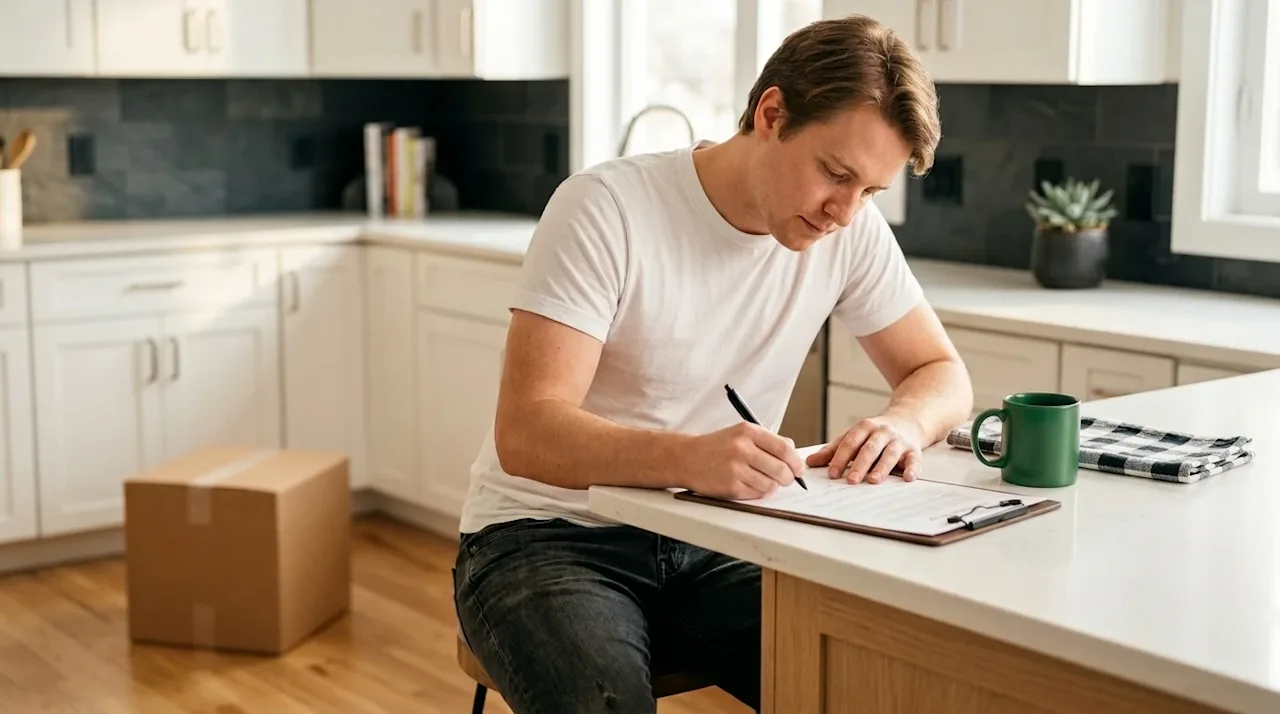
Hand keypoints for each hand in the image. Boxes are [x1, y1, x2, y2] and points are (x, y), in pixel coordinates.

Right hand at [683, 423, 805, 499]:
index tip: (798, 468)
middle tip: (787, 479)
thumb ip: (767, 440)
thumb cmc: (716, 446)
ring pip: (770, 484)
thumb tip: (793, 450)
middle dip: (789, 478)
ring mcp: (735, 469)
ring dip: (772, 486)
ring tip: (764, 481)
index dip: (796, 461)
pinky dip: (758, 492)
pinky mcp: (730, 486)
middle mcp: (742, 448)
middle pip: (781, 469)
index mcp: (747, 432)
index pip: (784, 448)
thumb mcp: (740, 433)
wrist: (686, 458)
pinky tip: (750, 484)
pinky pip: (756, 494)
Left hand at [806, 414, 925, 483]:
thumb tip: (810, 461)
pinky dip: (913, 469)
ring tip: (874, 481)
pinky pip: (914, 459)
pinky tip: (908, 478)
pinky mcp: (914, 450)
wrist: (907, 420)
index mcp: (864, 427)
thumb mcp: (853, 436)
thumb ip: (833, 449)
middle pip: (870, 448)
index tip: (832, 473)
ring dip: (882, 467)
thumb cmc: (875, 434)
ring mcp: (899, 441)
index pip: (850, 442)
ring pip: (890, 453)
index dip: (840, 457)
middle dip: (860, 464)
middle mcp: (882, 432)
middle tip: (851, 480)